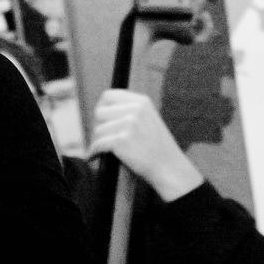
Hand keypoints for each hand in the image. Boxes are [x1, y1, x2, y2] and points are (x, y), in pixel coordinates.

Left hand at [87, 89, 204, 201]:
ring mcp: (128, 124)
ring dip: (98, 141)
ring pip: (98, 130)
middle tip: (102, 137)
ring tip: (103, 150)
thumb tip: (101, 110)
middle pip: (100, 112)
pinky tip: (94, 156)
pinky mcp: (121, 140)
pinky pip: (98, 144)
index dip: (101, 107)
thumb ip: (130, 111)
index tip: (100, 119)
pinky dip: (94, 152)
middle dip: (98, 125)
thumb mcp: (149, 119)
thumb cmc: (158, 148)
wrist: (169, 168)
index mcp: (141, 101)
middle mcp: (135, 109)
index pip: (109, 95)